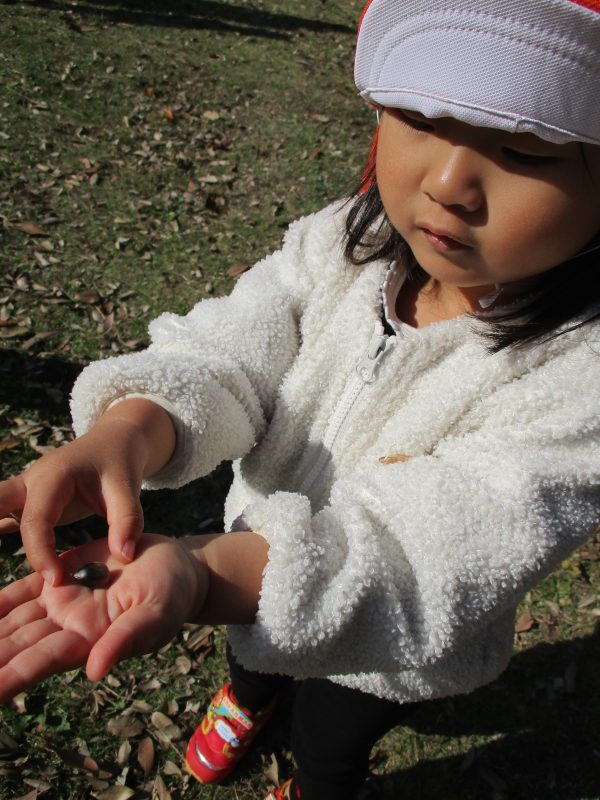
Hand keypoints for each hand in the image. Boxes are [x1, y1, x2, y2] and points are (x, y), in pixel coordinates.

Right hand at [0, 399, 175, 584]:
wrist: (116, 441)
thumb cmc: (120, 462)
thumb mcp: (129, 488)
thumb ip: (128, 521)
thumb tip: (124, 556)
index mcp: (53, 477)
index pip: (35, 521)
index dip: (41, 553)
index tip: (56, 580)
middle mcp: (31, 481)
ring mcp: (26, 489)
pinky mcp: (29, 500)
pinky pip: (3, 512)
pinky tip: (0, 537)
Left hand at [0, 533, 206, 701]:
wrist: (176, 565)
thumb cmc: (173, 595)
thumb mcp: (156, 615)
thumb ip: (125, 640)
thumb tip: (94, 672)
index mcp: (87, 640)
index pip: (38, 661)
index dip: (8, 677)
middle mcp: (66, 626)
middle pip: (14, 646)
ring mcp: (60, 601)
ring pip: (10, 621)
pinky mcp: (60, 575)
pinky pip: (19, 590)